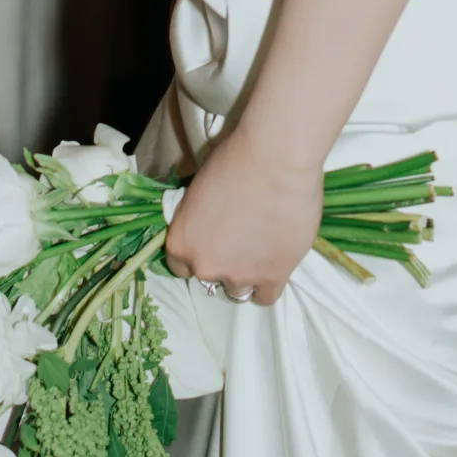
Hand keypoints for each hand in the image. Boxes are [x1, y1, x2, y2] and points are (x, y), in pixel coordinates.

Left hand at [160, 121, 320, 306]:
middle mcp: (204, 266)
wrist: (276, 159)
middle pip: (209, 277)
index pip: (180, 266)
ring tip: (261, 249)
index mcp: (180, 242)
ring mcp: (238, 275)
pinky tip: (275, 265)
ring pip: (238, 289)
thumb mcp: (199, 188)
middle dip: (222, 261)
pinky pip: (266, 296)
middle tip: (240, 239)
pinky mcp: (272, 277)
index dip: (198, 252)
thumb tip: (208, 221)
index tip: (212, 242)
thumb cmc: (235, 159)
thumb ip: (199, 218)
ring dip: (246, 272)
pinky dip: (268, 284)